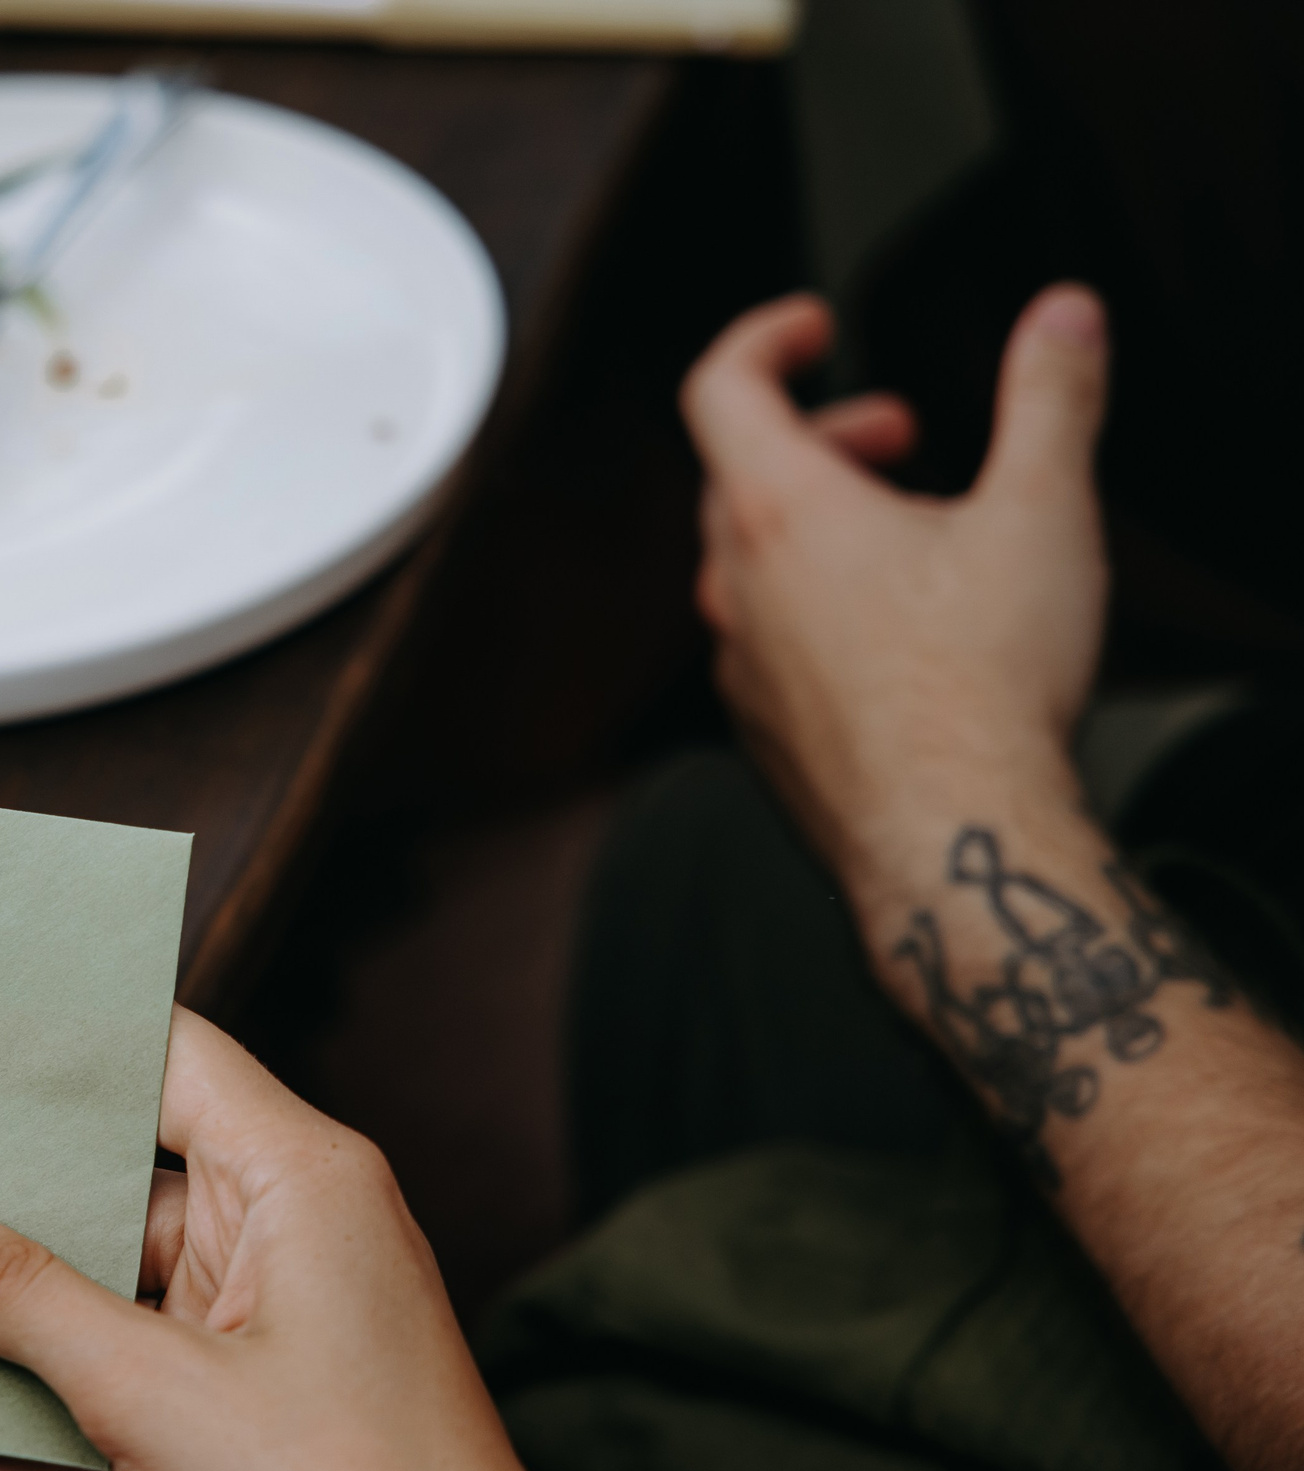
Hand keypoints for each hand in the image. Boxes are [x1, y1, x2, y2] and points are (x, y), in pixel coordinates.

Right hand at [0, 1010, 755, 1470]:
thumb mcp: (162, 1394)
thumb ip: (20, 1301)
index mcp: (293, 1182)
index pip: (162, 1058)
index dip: (52, 1044)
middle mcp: (271, 1248)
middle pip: (85, 1203)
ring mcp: (242, 1350)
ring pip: (69, 1328)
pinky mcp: (218, 1445)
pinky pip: (83, 1420)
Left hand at [679, 286, 1110, 894]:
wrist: (955, 839)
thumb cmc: (983, 691)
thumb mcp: (1041, 511)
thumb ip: (1051, 396)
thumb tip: (1063, 319)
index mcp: (781, 513)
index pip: (720, 387)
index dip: (761, 337)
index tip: (812, 327)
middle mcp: (737, 587)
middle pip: (741, 475)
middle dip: (822, 436)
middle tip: (898, 438)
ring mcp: (740, 665)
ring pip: (752, 565)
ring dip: (820, 526)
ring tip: (911, 535)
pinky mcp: (764, 731)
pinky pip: (770, 643)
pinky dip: (815, 607)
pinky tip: (898, 636)